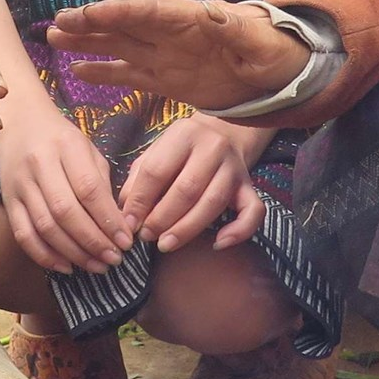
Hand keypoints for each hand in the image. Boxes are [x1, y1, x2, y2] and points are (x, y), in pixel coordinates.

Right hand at [0, 115, 135, 274]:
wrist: (19, 126)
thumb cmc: (62, 141)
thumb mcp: (89, 150)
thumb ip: (102, 184)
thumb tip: (119, 225)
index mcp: (66, 146)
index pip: (89, 189)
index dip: (109, 220)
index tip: (126, 241)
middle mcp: (40, 164)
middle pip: (66, 211)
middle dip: (93, 241)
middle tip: (114, 259)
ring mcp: (20, 184)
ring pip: (45, 226)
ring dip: (73, 253)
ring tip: (96, 266)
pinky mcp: (8, 201)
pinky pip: (23, 234)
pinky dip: (44, 255)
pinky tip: (66, 266)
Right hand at [45, 0, 310, 110]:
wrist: (285, 70)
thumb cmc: (277, 49)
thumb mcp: (262, 39)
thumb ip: (238, 29)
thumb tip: (216, 14)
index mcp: (192, 18)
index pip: (148, 11)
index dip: (118, 12)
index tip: (88, 14)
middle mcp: (172, 33)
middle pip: (124, 23)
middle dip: (91, 23)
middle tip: (57, 24)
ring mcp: (167, 55)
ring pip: (119, 45)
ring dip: (88, 42)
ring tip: (54, 39)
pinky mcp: (169, 79)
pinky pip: (130, 74)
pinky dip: (104, 72)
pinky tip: (78, 72)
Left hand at [119, 112, 266, 253]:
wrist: (223, 133)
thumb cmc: (180, 150)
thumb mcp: (155, 153)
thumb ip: (139, 180)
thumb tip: (126, 215)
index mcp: (183, 135)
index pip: (157, 171)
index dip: (140, 201)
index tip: (128, 224)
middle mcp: (212, 148)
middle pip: (186, 189)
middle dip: (162, 217)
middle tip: (147, 236)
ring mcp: (234, 168)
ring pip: (212, 202)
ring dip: (187, 228)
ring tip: (166, 244)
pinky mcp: (250, 186)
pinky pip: (252, 212)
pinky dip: (238, 231)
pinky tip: (218, 244)